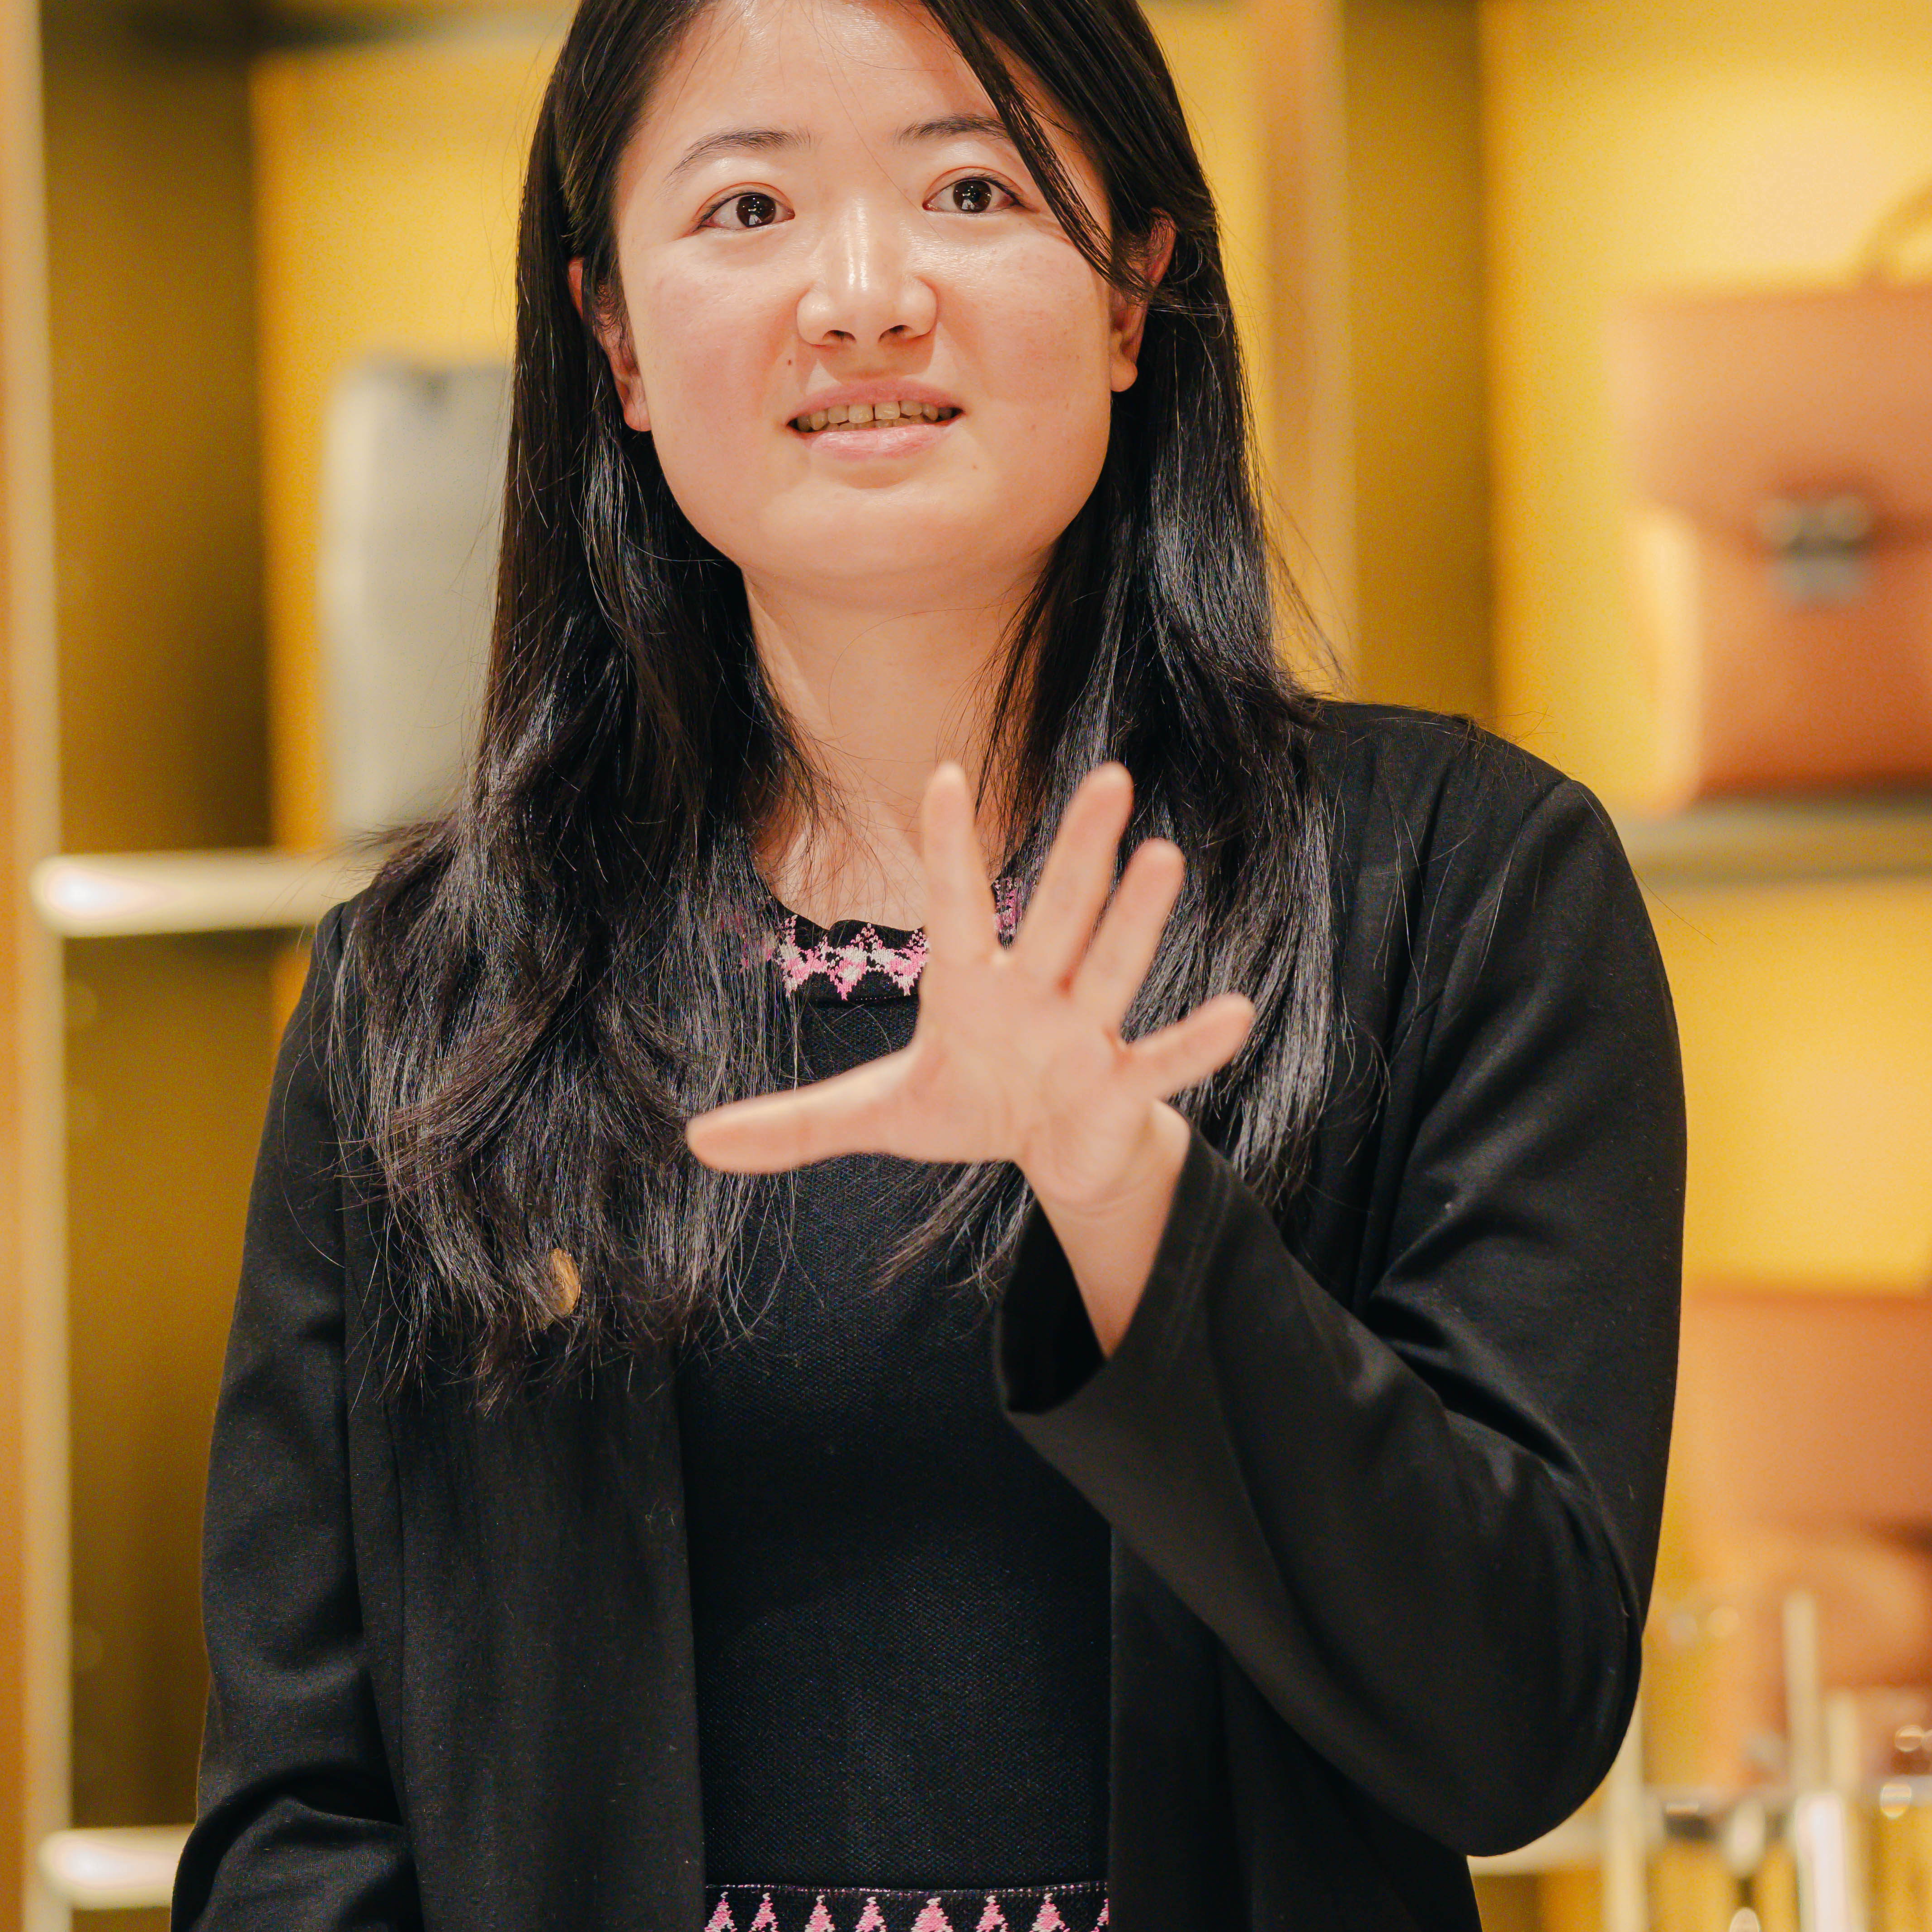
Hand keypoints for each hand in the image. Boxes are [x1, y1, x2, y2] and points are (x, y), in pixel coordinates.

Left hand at [685, 762, 1254, 1347]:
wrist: (1054, 1155)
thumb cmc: (972, 1106)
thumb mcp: (877, 1116)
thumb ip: (794, 1124)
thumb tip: (696, 1142)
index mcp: (971, 987)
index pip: (953, 905)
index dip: (948, 848)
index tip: (942, 776)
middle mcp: (1035, 992)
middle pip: (1057, 913)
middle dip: (1080, 852)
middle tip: (1109, 776)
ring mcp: (1086, 1034)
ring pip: (1112, 966)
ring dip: (1138, 919)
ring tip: (1164, 855)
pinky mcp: (1123, 1086)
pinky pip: (1163, 1060)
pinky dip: (1197, 1041)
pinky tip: (1235, 1009)